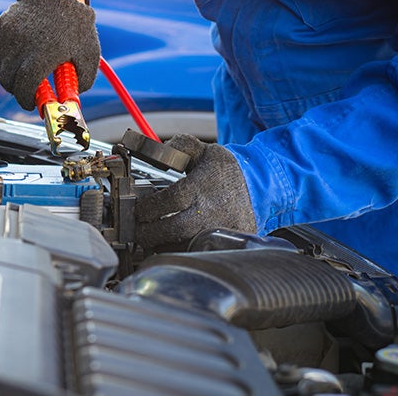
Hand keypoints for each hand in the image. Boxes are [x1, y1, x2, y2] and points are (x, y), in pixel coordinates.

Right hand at [0, 0, 99, 110]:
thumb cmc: (76, 24)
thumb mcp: (88, 55)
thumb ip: (82, 81)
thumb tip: (72, 99)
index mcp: (40, 58)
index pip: (24, 90)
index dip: (27, 101)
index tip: (32, 104)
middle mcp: (19, 48)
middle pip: (8, 82)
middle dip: (18, 90)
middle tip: (29, 90)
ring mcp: (7, 37)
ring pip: (0, 68)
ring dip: (11, 74)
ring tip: (27, 69)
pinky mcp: (0, 28)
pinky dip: (7, 55)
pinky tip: (24, 48)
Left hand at [135, 134, 256, 252]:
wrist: (260, 185)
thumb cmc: (227, 170)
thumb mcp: (203, 150)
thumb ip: (178, 146)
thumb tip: (156, 150)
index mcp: (203, 186)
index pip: (169, 200)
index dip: (148, 207)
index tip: (138, 210)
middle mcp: (212, 211)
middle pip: (174, 229)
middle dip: (149, 232)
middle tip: (138, 229)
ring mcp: (221, 230)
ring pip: (183, 246)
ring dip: (162, 244)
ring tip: (152, 236)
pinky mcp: (227, 243)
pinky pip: (198, 251)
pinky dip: (181, 250)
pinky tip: (172, 243)